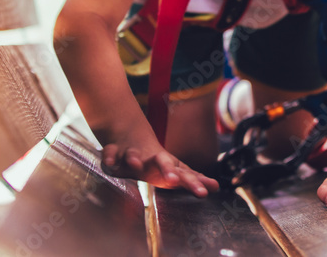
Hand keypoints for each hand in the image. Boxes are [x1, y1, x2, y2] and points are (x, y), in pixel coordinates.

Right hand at [97, 122, 219, 196]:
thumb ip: (193, 178)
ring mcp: (133, 154)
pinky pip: (110, 153)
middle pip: (161, 162)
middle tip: (174, 180)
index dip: (194, 183)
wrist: (132, 135)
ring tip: (136, 164)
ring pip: (133, 155)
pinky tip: (109, 163)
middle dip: (167, 171)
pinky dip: (109, 157)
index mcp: (167, 165)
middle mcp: (151, 159)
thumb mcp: (175, 168)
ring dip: (134, 159)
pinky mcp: (114, 151)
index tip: (205, 192)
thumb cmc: (155, 160)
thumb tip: (217, 187)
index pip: (184, 174)